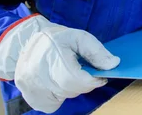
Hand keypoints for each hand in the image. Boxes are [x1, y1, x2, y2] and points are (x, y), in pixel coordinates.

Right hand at [0, 15, 119, 112]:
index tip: (100, 76)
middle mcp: (36, 72)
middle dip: (84, 83)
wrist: (28, 43)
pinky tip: (59, 82)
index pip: (74, 78)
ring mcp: (30, 86)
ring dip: (72, 88)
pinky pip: (53, 104)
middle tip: (86, 73)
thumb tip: (113, 64)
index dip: (92, 80)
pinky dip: (60, 95)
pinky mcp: (30, 96)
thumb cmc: (57, 39)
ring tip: (69, 73)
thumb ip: (97, 51)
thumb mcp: (79, 37)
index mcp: (51, 53)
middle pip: (70, 89)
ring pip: (63, 97)